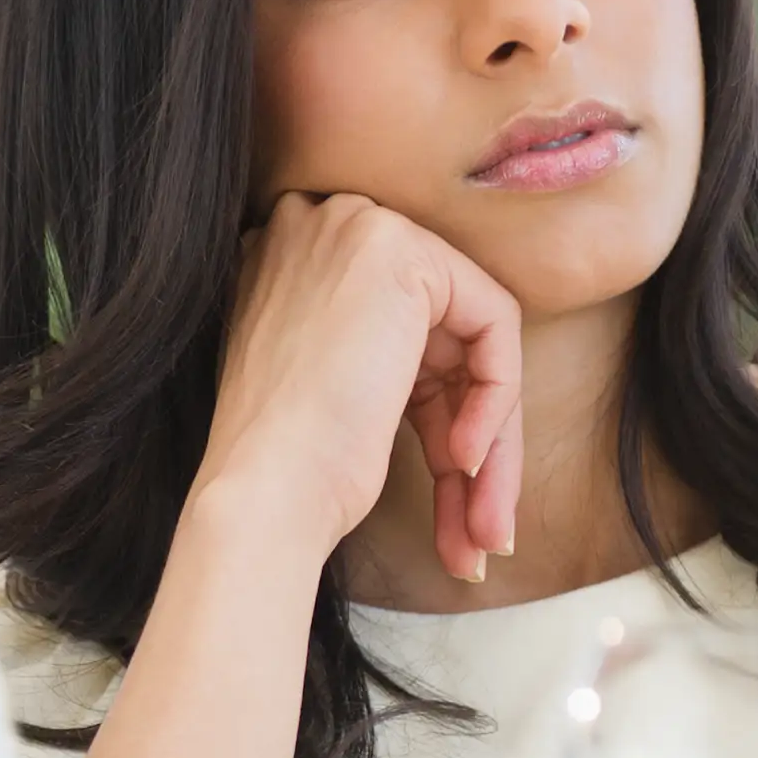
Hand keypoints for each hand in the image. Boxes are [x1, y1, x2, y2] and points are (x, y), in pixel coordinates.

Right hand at [190, 192, 523, 582]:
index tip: (449, 485)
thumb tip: (463, 394)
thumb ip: (384, 359)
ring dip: (493, 440)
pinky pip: (491, 323)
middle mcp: (318, 229)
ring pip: (471, 337)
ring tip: (488, 528)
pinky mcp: (401, 252)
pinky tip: (465, 460)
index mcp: (290, 264)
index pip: (402, 330)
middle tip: (485, 526)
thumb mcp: (334, 391)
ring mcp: (356, 230)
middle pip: (441, 335)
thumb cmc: (286, 469)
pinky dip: (494, 400)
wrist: (263, 492)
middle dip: (470, 432)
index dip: (436, 411)